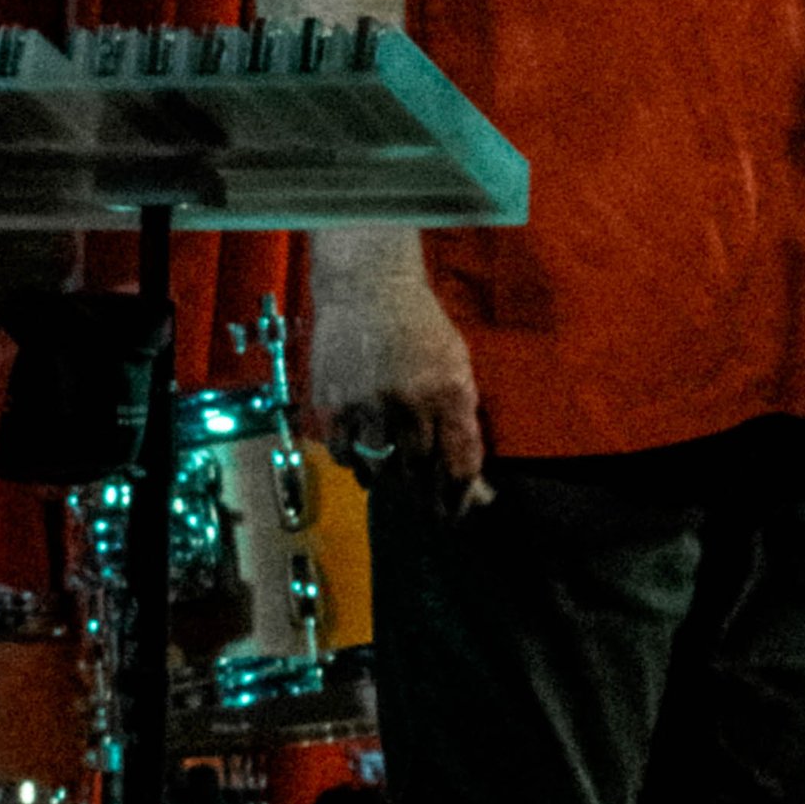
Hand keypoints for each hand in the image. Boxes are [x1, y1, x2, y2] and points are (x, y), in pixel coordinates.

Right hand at [309, 230, 491, 515]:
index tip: (457, 513)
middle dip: (426, 495)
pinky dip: (354, 463)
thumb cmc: (420, 326)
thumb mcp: (456, 364)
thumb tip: (471, 474)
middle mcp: (410, 402)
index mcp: (450, 391)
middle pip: (421, 471)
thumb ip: (463, 416)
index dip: (460, 497)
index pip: (460, 463)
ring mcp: (369, 404)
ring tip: (393, 481)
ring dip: (389, 480)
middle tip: (428, 508)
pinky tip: (361, 461)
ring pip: (381, 467)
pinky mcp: (333, 402)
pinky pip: (343, 453)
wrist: (368, 290)